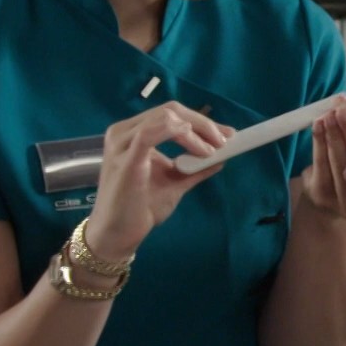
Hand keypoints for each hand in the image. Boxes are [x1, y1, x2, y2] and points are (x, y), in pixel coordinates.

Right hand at [88, 101, 230, 259]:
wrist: (118, 234)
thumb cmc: (141, 208)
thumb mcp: (175, 183)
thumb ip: (194, 168)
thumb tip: (220, 158)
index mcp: (133, 134)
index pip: (170, 115)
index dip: (202, 121)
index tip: (227, 135)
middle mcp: (124, 132)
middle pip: (170, 110)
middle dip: (204, 123)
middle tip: (226, 139)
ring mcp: (122, 143)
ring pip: (165, 117)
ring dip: (197, 130)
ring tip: (214, 149)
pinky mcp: (125, 159)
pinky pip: (152, 133)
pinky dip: (182, 136)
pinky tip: (199, 149)